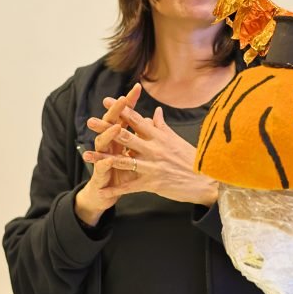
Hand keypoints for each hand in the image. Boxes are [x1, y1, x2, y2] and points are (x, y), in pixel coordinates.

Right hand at [74, 83, 140, 225]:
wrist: (102, 194)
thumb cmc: (120, 172)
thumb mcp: (133, 153)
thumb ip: (141, 135)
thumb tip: (150, 116)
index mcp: (118, 138)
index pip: (124, 116)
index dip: (130, 103)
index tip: (137, 87)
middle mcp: (108, 145)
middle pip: (111, 123)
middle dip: (116, 112)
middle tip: (122, 99)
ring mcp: (101, 158)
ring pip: (103, 143)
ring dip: (108, 135)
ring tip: (115, 127)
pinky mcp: (99, 174)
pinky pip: (101, 168)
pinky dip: (104, 164)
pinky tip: (108, 159)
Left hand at [82, 101, 218, 207]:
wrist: (206, 181)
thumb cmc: (192, 159)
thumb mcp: (177, 140)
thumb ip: (163, 126)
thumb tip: (155, 111)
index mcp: (159, 136)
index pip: (137, 120)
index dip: (121, 110)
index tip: (107, 101)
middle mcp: (154, 148)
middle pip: (125, 136)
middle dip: (106, 129)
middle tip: (90, 121)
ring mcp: (152, 165)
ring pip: (123, 160)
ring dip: (103, 158)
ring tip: (86, 155)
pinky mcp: (152, 183)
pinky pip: (130, 186)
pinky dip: (115, 190)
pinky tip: (102, 191)